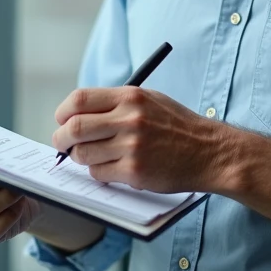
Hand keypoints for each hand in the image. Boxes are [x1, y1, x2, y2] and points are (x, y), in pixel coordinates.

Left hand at [51, 87, 229, 193]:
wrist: (209, 151)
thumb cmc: (176, 125)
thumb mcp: (149, 100)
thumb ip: (115, 103)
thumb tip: (76, 114)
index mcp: (131, 97)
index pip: (80, 99)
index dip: (63, 112)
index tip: (62, 120)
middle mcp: (130, 119)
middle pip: (74, 128)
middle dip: (61, 139)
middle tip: (63, 144)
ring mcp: (132, 147)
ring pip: (83, 155)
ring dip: (81, 158)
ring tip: (92, 157)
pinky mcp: (135, 172)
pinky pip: (99, 174)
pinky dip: (99, 172)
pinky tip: (112, 168)